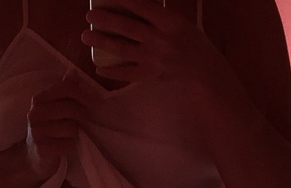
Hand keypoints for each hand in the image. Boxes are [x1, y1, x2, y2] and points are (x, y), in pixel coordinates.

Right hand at [25, 74, 92, 178]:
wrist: (33, 156)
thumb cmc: (48, 128)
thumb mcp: (54, 106)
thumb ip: (64, 90)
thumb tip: (73, 72)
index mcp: (38, 100)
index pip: (66, 89)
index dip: (82, 95)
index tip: (90, 102)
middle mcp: (35, 114)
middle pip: (70, 108)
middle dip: (81, 115)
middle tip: (82, 120)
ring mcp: (37, 133)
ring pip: (71, 127)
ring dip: (75, 132)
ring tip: (69, 134)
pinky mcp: (43, 150)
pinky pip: (68, 144)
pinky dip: (70, 145)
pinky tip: (64, 145)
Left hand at [81, 0, 219, 87]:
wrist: (204, 71)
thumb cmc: (193, 44)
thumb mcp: (180, 23)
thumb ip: (158, 17)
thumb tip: (135, 9)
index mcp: (168, 21)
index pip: (141, 6)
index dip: (123, 0)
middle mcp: (158, 39)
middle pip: (127, 27)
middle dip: (105, 20)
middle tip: (88, 16)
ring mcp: (153, 58)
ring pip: (123, 49)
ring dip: (102, 42)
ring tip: (86, 36)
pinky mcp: (151, 75)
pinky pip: (127, 74)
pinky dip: (112, 72)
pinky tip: (98, 68)